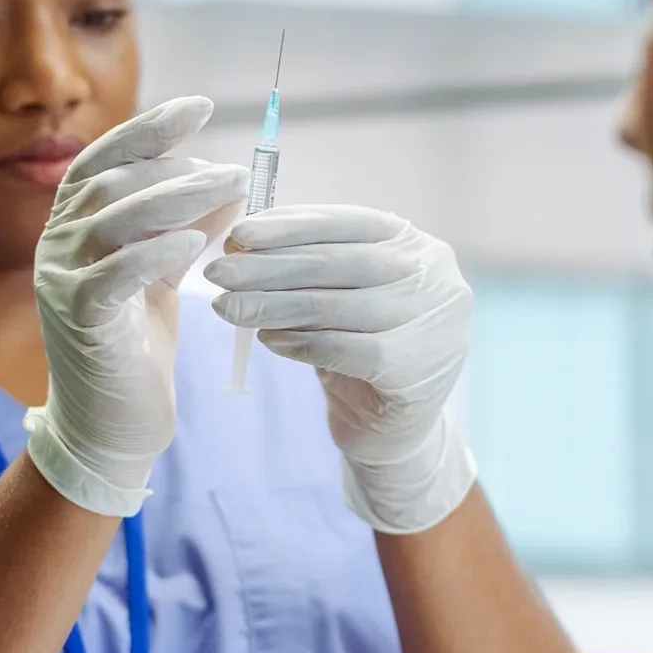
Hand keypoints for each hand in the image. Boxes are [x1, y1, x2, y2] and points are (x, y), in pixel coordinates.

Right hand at [27, 96, 248, 514]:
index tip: (200, 106)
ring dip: (175, 198)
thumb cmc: (136, 345)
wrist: (109, 424)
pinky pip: (113, 274)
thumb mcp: (166, 276)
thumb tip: (228, 184)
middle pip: (109, 183)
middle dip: (174, 164)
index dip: (148, 129)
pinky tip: (197, 245)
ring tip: (229, 189)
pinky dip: (155, 253)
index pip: (103, 160)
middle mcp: (56, 244)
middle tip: (232, 167)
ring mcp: (60, 281)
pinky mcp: (76, 320)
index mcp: (73, 226)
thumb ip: (186, 228)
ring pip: (112, 220)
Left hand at [204, 206, 475, 532]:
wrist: (393, 429)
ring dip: (273, 305)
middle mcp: (434, 278)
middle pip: (337, 263)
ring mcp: (433, 324)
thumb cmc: (359, 347)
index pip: (348, 222)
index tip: (238, 234)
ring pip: (335, 306)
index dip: (290, 226)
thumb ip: (308, 266)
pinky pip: (343, 349)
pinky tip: (265, 340)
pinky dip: (298, 343)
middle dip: (270, 266)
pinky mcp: (416, 369)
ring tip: (227, 308)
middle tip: (218, 274)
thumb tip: (241, 242)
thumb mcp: (342, 295)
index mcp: (417, 246)